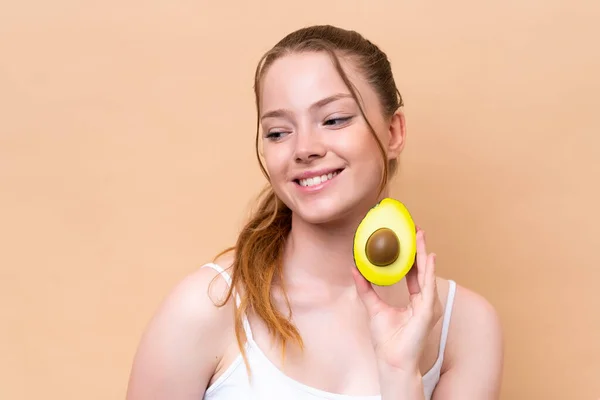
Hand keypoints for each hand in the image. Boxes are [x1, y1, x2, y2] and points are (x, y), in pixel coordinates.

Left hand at [352, 228, 442, 372]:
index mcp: (414, 301)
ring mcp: (428, 305)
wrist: (392, 359)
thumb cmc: (386, 339)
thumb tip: (354, 269)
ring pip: (427, 273)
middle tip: (416, 229)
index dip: (411, 256)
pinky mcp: (427, 310)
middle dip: (419, 249)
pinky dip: (429, 270)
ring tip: (420, 236)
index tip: (407, 239)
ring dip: (424, 253)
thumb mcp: (373, 307)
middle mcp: (423, 301)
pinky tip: (428, 256)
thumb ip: (365, 288)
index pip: (414, 273)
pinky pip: (428, 286)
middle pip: (422, 269)